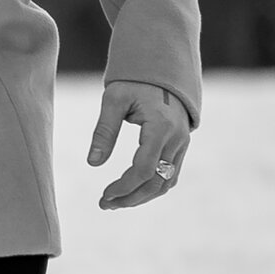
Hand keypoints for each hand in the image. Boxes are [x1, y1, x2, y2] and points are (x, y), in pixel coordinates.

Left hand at [87, 79, 192, 209]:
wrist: (161, 69)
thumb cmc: (134, 82)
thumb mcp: (114, 100)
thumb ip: (104, 131)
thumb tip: (92, 163)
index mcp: (160, 126)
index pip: (144, 169)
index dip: (124, 187)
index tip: (104, 195)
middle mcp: (176, 138)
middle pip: (156, 182)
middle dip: (130, 197)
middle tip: (105, 204)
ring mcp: (182, 143)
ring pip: (166, 182)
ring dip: (141, 197)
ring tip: (115, 202)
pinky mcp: (181, 146)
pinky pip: (170, 175)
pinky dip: (153, 187)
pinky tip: (133, 191)